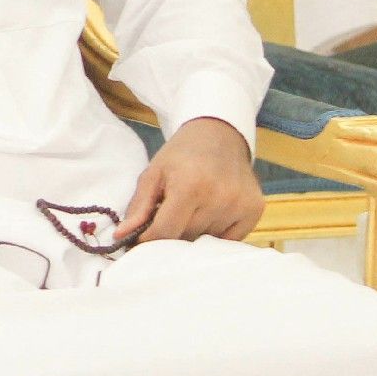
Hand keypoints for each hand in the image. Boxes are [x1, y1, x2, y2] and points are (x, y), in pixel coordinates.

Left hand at [118, 118, 262, 244]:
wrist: (219, 134)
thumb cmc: (181, 155)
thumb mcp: (153, 174)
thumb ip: (138, 207)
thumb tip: (121, 237)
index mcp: (190, 185)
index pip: (165, 232)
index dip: (148, 241)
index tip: (139, 241)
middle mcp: (220, 196)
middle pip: (185, 238)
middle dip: (170, 234)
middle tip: (166, 218)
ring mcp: (240, 204)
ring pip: (207, 240)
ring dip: (194, 233)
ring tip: (190, 211)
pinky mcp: (255, 209)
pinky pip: (229, 240)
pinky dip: (216, 234)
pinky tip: (210, 214)